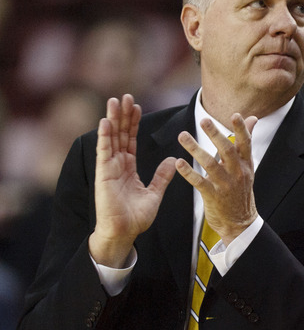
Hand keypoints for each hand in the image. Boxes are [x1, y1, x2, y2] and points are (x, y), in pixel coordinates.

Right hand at [89, 94, 176, 267]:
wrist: (124, 233)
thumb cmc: (136, 218)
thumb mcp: (154, 193)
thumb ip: (162, 176)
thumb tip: (174, 159)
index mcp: (128, 168)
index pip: (130, 139)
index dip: (133, 123)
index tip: (137, 106)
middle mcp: (117, 164)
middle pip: (119, 134)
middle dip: (122, 115)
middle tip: (125, 96)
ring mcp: (109, 168)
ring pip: (111, 138)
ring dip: (112, 119)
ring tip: (115, 100)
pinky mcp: (103, 175)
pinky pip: (103, 152)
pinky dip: (104, 136)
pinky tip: (105, 121)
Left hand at [175, 113, 258, 245]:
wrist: (240, 223)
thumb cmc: (241, 190)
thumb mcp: (247, 166)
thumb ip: (245, 142)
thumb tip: (252, 119)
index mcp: (245, 164)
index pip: (245, 143)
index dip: (241, 129)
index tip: (235, 115)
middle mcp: (237, 172)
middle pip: (227, 150)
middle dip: (215, 134)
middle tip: (204, 120)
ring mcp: (225, 185)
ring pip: (210, 164)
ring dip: (195, 149)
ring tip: (183, 136)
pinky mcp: (213, 196)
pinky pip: (199, 182)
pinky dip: (188, 172)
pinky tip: (179, 163)